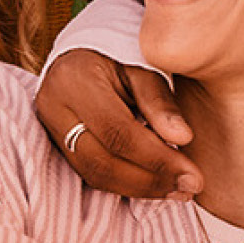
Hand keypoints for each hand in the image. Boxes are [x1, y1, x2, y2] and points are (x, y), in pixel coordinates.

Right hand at [34, 53, 202, 199]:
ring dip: (141, 189)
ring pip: (95, 174)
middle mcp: (54, 109)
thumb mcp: (143, 66)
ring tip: (178, 189)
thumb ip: (160, 102)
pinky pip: (92, 174)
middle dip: (150, 181)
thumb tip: (183, 138)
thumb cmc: (118, 55)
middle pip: (103, 161)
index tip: (192, 174)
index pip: (117, 132)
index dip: (157, 159)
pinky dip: (127, 184)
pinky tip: (156, 184)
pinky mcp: (57, 146)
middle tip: (189, 187)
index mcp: (74, 81)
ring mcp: (51, 130)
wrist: (84, 53)